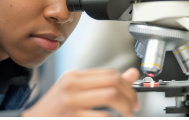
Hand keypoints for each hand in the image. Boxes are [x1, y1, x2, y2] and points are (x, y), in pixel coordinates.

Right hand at [21, 67, 140, 116]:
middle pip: (113, 83)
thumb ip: (103, 84)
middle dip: (130, 97)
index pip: (110, 73)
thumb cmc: (54, 110)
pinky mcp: (70, 117)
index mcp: (74, 77)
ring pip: (110, 97)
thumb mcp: (76, 92)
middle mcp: (72, 86)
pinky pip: (101, 116)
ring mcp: (70, 102)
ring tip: (127, 116)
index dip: (128, 85)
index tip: (133, 97)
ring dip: (125, 109)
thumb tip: (133, 74)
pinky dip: (111, 118)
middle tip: (134, 108)